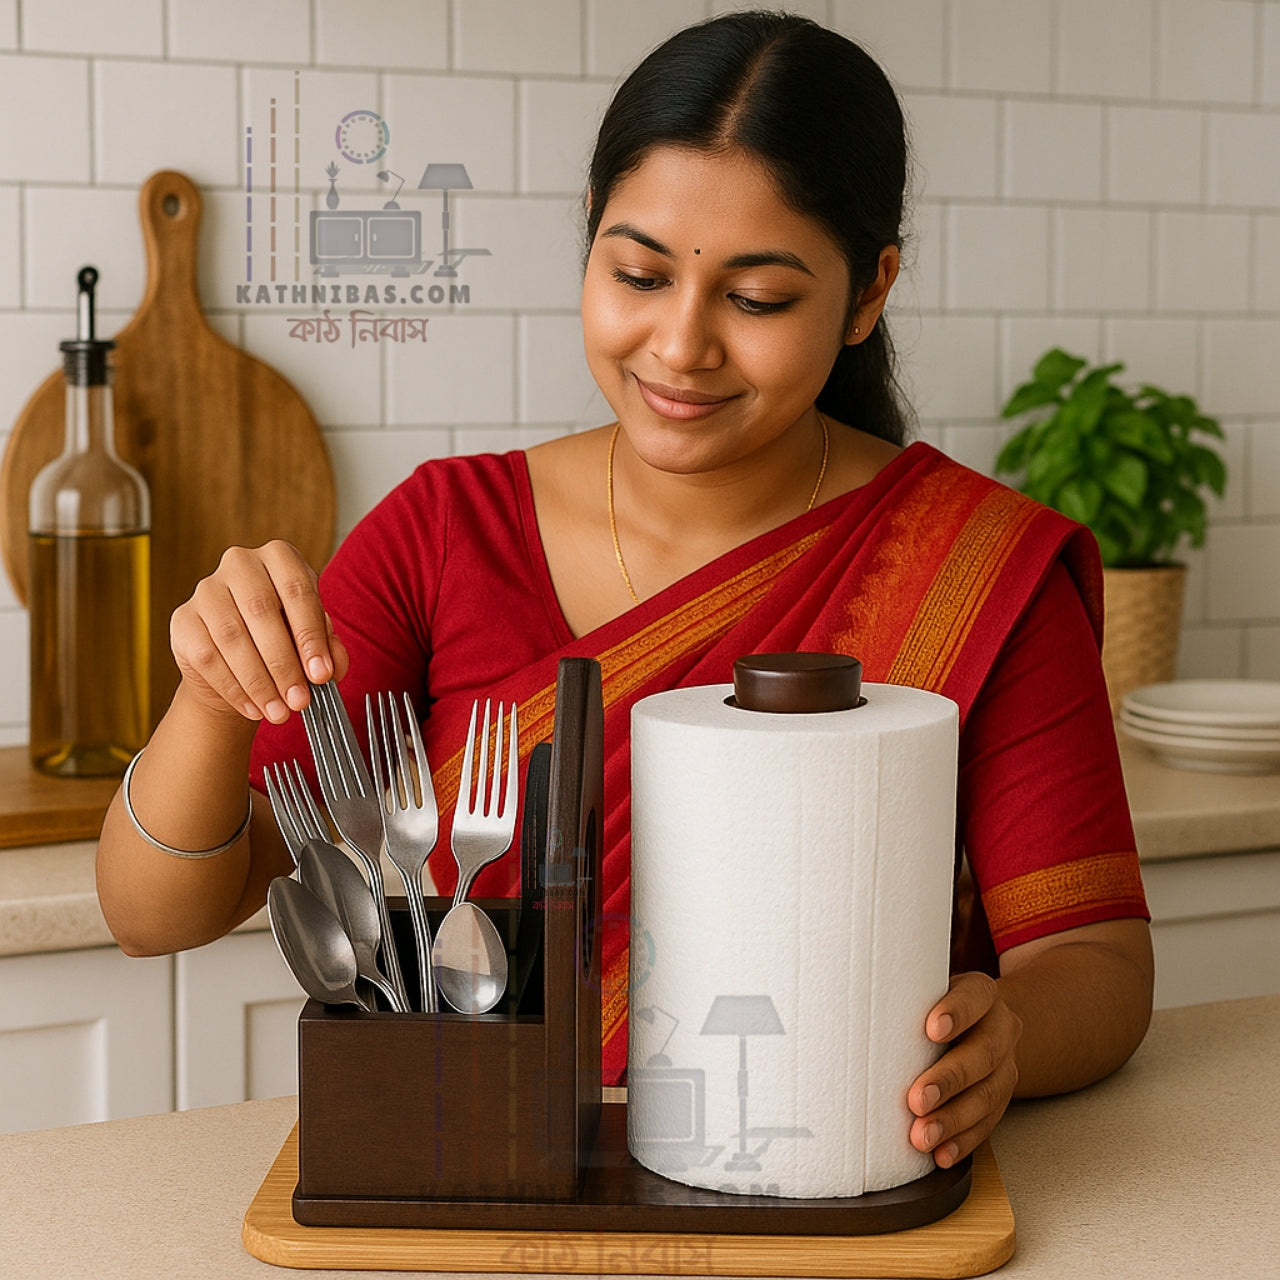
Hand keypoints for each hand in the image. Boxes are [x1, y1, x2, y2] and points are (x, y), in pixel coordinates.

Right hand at [169, 541, 348, 724]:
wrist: (239, 660)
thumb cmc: (284, 639)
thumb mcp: (312, 639)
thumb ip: (328, 648)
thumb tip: (331, 667)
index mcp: (279, 557)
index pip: (297, 591)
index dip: (311, 636)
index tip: (321, 674)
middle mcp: (240, 564)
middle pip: (262, 612)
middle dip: (284, 664)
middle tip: (300, 701)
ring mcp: (207, 589)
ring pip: (232, 637)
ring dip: (259, 682)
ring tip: (280, 712)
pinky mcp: (183, 619)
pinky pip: (207, 657)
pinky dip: (234, 688)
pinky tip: (254, 708)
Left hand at [907, 972, 1021, 1167]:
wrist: (981, 1023)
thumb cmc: (935, 1005)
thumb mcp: (925, 989)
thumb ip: (903, 994)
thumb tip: (849, 1004)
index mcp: (982, 995)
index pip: (975, 997)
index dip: (957, 1013)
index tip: (931, 1029)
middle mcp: (1000, 1029)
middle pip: (983, 1055)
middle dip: (949, 1080)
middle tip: (917, 1099)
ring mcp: (1005, 1067)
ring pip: (987, 1096)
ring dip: (953, 1120)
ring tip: (923, 1136)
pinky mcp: (1002, 1100)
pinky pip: (987, 1125)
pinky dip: (963, 1142)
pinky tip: (942, 1153)